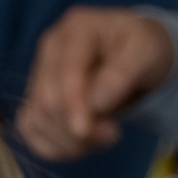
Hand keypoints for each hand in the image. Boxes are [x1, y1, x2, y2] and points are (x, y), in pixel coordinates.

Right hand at [17, 8, 176, 161]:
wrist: (136, 52)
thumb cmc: (142, 47)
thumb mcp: (146, 52)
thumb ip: (123, 74)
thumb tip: (97, 103)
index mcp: (76, 30)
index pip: (64, 72)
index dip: (72, 105)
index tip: (86, 132)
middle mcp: (50, 49)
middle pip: (46, 100)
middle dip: (75, 128)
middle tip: (113, 134)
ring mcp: (39, 74)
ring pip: (36, 119)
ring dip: (67, 141)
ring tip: (102, 138)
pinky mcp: (36, 98)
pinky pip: (30, 130)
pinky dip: (52, 147)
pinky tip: (80, 147)